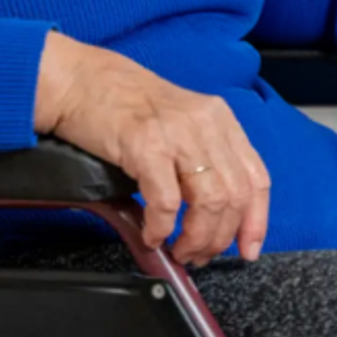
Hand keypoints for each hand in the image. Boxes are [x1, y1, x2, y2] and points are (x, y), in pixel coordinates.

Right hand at [34, 31, 270, 265]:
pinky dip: (161, 227)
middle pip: (234, 196)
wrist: (80, 81)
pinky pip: (166, 202)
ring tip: (179, 250)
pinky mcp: (146, 145)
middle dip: (220, 238)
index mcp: (219, 119)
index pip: (255, 178)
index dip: (256, 221)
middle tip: (200, 255)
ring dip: (196, 238)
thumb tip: (212, 215)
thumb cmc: (123, 104)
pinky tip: (151, 234)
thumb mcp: (178, 122)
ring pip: (209, 203)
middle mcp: (205, 123)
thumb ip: (201, 157)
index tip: (247, 249)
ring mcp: (177, 133)